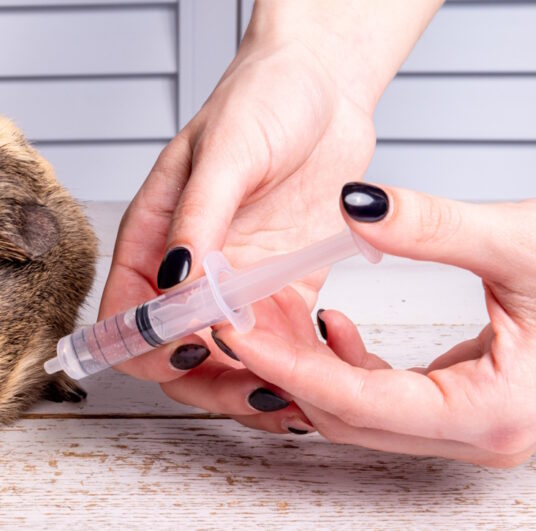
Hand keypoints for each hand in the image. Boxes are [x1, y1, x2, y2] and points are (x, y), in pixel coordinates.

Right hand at [99, 22, 377, 432]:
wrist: (324, 85)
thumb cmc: (261, 100)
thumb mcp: (224, 153)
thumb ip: (198, 220)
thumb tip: (176, 283)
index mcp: (153, 240)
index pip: (126, 318)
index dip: (148, 348)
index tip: (191, 348)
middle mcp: (187, 273)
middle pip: (173, 356)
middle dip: (206, 382)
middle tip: (252, 386)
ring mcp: (235, 285)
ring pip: (224, 363)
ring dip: (248, 387)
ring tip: (290, 398)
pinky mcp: (283, 290)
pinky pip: (278, 347)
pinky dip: (291, 371)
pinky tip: (316, 375)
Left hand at [215, 183, 535, 466]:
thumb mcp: (522, 243)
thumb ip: (434, 226)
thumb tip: (354, 203)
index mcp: (494, 413)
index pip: (356, 400)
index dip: (285, 363)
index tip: (232, 327)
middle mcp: (483, 436)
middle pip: (347, 416)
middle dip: (283, 366)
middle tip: (231, 315)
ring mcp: (476, 430)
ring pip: (361, 414)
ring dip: (308, 366)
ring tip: (265, 313)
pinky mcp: (469, 409)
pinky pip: (387, 402)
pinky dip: (347, 367)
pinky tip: (330, 322)